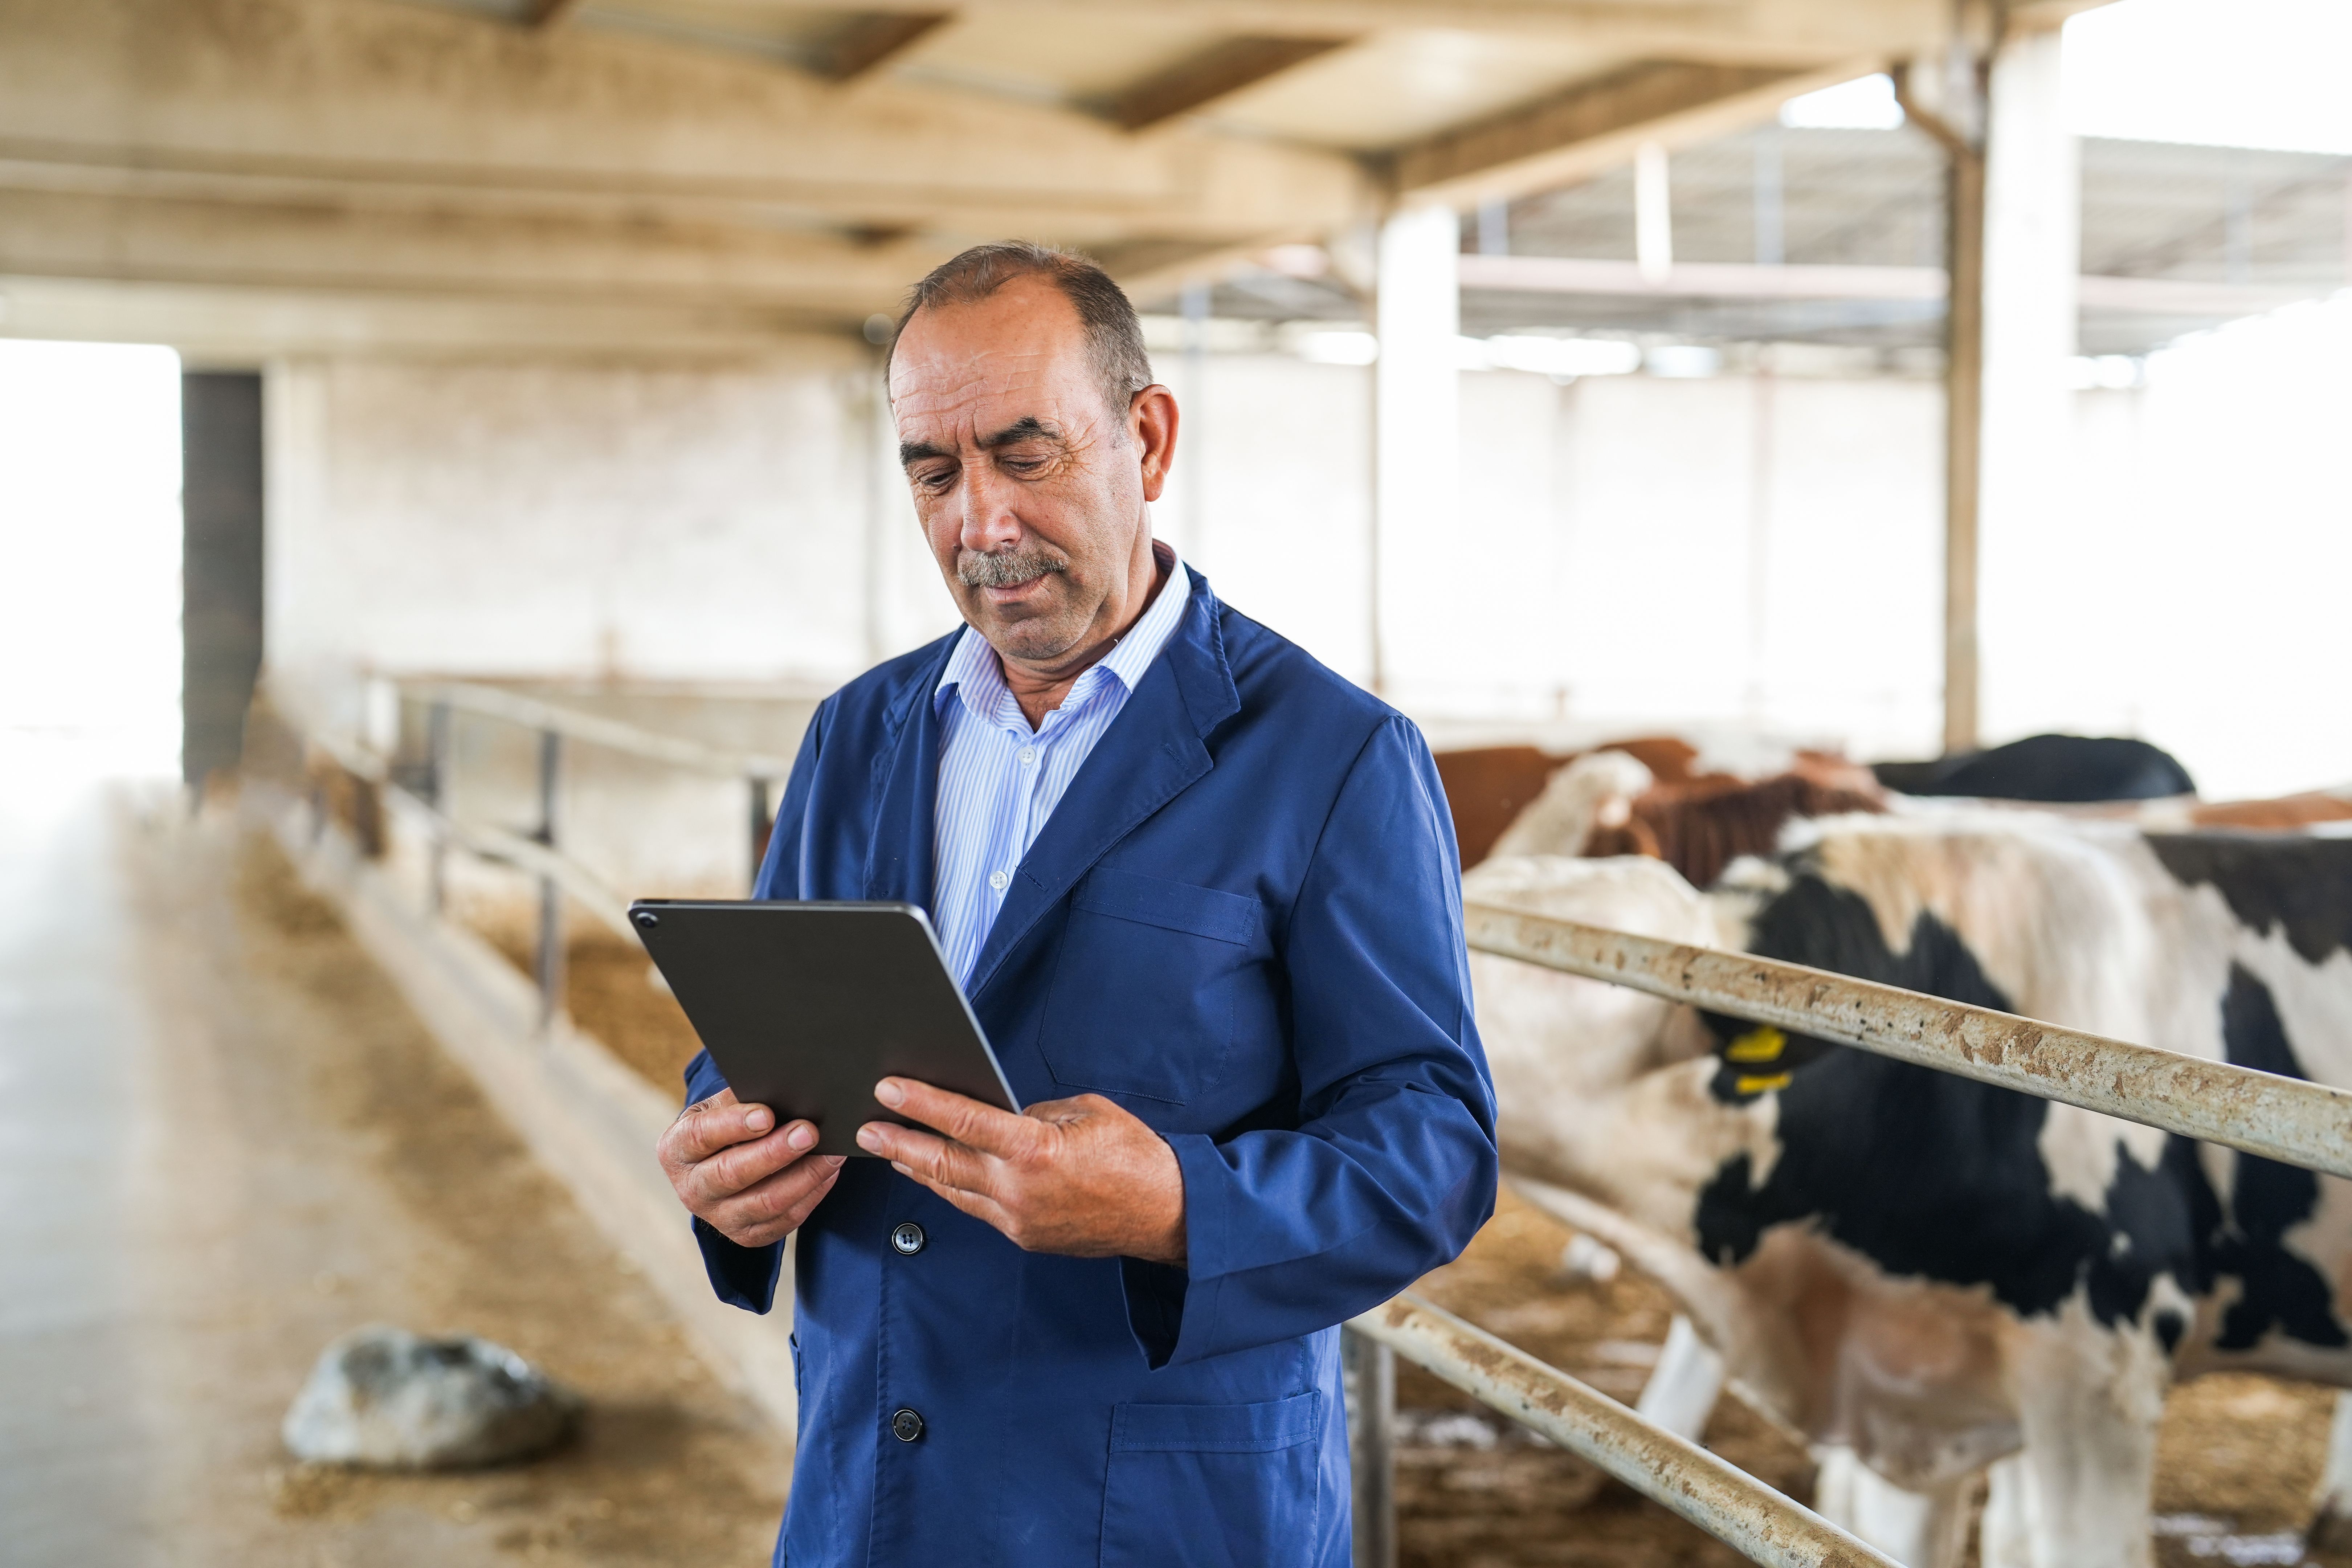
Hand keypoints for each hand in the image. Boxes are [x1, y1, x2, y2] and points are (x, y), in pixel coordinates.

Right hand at [657, 1087, 844, 1247]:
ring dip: (804, 1177)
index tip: (767, 1115)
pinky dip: (812, 1194)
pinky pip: (785, 1220)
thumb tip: (786, 1090)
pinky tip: (829, 1172)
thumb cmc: (725, 1125)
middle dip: (775, 1153)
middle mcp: (691, 1189)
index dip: (733, 1125)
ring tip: (832, 1153)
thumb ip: (743, 1098)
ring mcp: (719, 1217)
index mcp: (676, 1148)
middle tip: (809, 1131)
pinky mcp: (748, 1235)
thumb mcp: (721, 1107)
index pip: (700, 1136)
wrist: (718, 1165)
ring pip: (765, 1202)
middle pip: (732, 1174)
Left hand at [856, 1079, 1186, 1263]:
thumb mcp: (1086, 1112)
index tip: (888, 1090)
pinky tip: (937, 1175)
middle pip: (942, 1164)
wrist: (1168, 1215)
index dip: (921, 1103)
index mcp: (1035, 1151)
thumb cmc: (1135, 1155)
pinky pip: (977, 1208)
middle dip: (898, 1143)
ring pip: (954, 1191)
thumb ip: (1035, 1114)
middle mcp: (1018, 1190)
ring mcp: (1018, 1219)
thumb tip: (1001, 1117)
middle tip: (864, 1128)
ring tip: (887, 1150)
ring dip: (917, 1169)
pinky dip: (953, 1189)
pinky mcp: (1024, 1236)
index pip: (963, 1121)